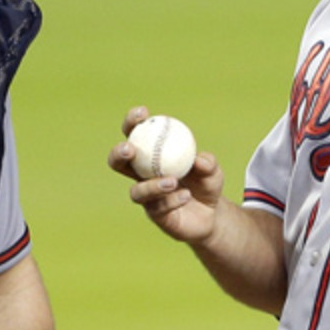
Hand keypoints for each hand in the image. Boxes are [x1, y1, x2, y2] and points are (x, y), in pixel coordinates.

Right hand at [108, 106, 223, 245]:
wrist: (211, 214)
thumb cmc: (205, 183)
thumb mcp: (212, 170)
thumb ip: (207, 163)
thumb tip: (198, 160)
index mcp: (151, 156)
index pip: (135, 134)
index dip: (133, 122)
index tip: (143, 113)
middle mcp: (142, 176)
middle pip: (118, 163)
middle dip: (118, 153)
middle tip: (130, 149)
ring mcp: (147, 197)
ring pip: (137, 192)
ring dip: (151, 185)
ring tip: (173, 181)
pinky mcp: (155, 216)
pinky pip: (158, 208)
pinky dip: (172, 200)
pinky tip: (186, 196)